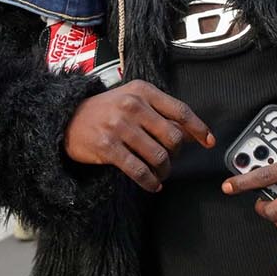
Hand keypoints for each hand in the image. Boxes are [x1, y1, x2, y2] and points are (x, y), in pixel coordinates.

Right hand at [63, 80, 213, 191]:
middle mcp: (132, 105)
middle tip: (170, 160)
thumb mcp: (133, 99)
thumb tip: (192, 133)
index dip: (198, 129)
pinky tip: (153, 184)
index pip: (180, 111)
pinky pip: (139, 170)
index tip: (209, 142)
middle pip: (173, 137)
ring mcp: (119, 126)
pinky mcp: (108, 147)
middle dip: (177, 154)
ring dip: (165, 171)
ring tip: (161, 174)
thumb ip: (161, 112)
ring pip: (158, 156)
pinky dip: (150, 182)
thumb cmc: (107, 110)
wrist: (67, 120)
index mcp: (143, 91)